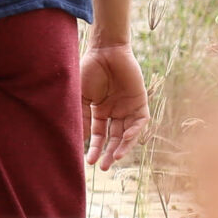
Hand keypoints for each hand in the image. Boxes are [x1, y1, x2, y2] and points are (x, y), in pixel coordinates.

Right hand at [80, 43, 147, 168]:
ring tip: (114, 158)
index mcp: (100, 111)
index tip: (88, 161)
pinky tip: (125, 139)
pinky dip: (134, 132)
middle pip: (114, 138)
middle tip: (103, 167)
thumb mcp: (81, 96)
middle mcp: (115, 112)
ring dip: (122, 147)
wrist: (105, 50)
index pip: (98, 135)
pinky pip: (140, 122)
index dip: (94, 148)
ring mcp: (128, 108)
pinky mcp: (140, 102)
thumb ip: (81, 117)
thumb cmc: (89, 69)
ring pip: (128, 134)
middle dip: (109, 153)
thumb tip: (77, 140)